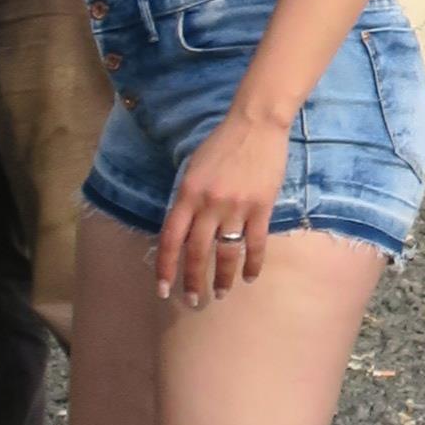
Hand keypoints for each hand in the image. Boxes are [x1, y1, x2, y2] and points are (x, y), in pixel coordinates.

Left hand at [157, 101, 288, 307]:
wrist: (256, 124)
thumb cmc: (221, 144)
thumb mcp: (192, 169)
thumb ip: (187, 200)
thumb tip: (183, 232)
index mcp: (187, 194)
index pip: (171, 239)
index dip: (165, 267)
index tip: (163, 289)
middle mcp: (209, 204)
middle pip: (197, 252)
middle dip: (192, 281)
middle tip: (193, 301)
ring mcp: (236, 207)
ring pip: (226, 253)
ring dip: (222, 278)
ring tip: (220, 293)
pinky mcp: (261, 207)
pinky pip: (255, 243)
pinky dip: (253, 264)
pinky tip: (250, 277)